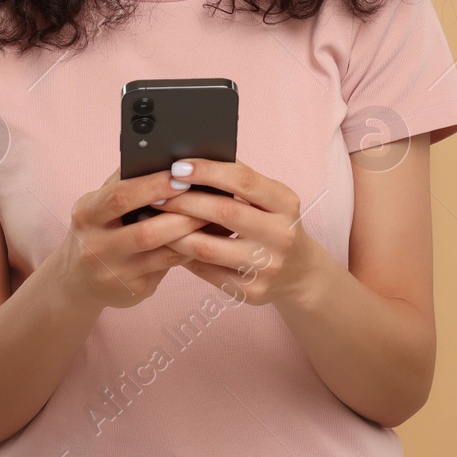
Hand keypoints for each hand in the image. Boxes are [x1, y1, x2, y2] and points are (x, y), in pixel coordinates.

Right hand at [53, 166, 212, 310]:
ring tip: (214, 216)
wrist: (77, 280)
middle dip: (182, 214)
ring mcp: (115, 274)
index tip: (181, 176)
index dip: (153, 186)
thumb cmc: (98, 227)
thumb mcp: (98, 203)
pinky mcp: (134, 290)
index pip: (121, 197)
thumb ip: (126, 181)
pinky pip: (170, 268)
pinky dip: (191, 251)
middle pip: (146, 232)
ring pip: (164, 254)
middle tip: (210, 198)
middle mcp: (95, 248)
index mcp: (86, 215)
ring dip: (193, 234)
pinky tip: (207, 239)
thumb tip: (165, 157)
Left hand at [156, 158, 330, 308]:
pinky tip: (169, 244)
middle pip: (224, 212)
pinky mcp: (251, 292)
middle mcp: (280, 235)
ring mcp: (267, 267)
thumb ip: (240, 183)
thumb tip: (191, 165)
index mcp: (285, 204)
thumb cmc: (273, 225)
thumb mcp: (271, 200)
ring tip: (155, 220)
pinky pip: (206, 271)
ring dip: (174, 232)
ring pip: (208, 248)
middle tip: (157, 194)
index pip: (243, 181)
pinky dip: (183, 256)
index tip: (178, 166)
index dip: (208, 171)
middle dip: (184, 201)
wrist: (300, 273)